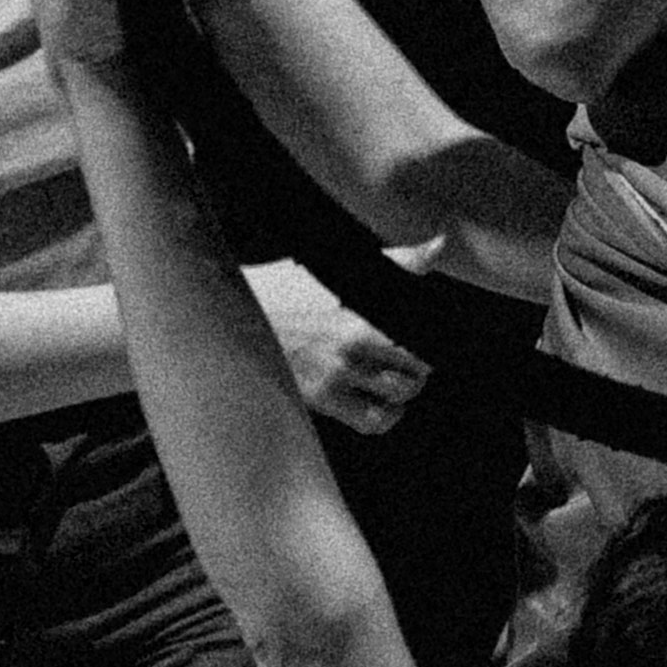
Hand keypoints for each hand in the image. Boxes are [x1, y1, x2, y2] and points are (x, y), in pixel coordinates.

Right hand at [247, 256, 432, 436]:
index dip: (433, 334)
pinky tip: (382, 405)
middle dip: (422, 361)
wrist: (227, 321)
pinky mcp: (320, 399)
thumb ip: (395, 261)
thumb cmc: (284, 290)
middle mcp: (353, 341)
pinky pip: (372, 421)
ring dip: (407, 388)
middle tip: (413, 358)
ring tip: (398, 380)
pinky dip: (386, 417)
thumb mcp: (336, 271)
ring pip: (401, 392)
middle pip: (419, 361)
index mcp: (362, 307)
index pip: (421, 328)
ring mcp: (336, 373)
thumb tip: (438, 245)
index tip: (428, 336)